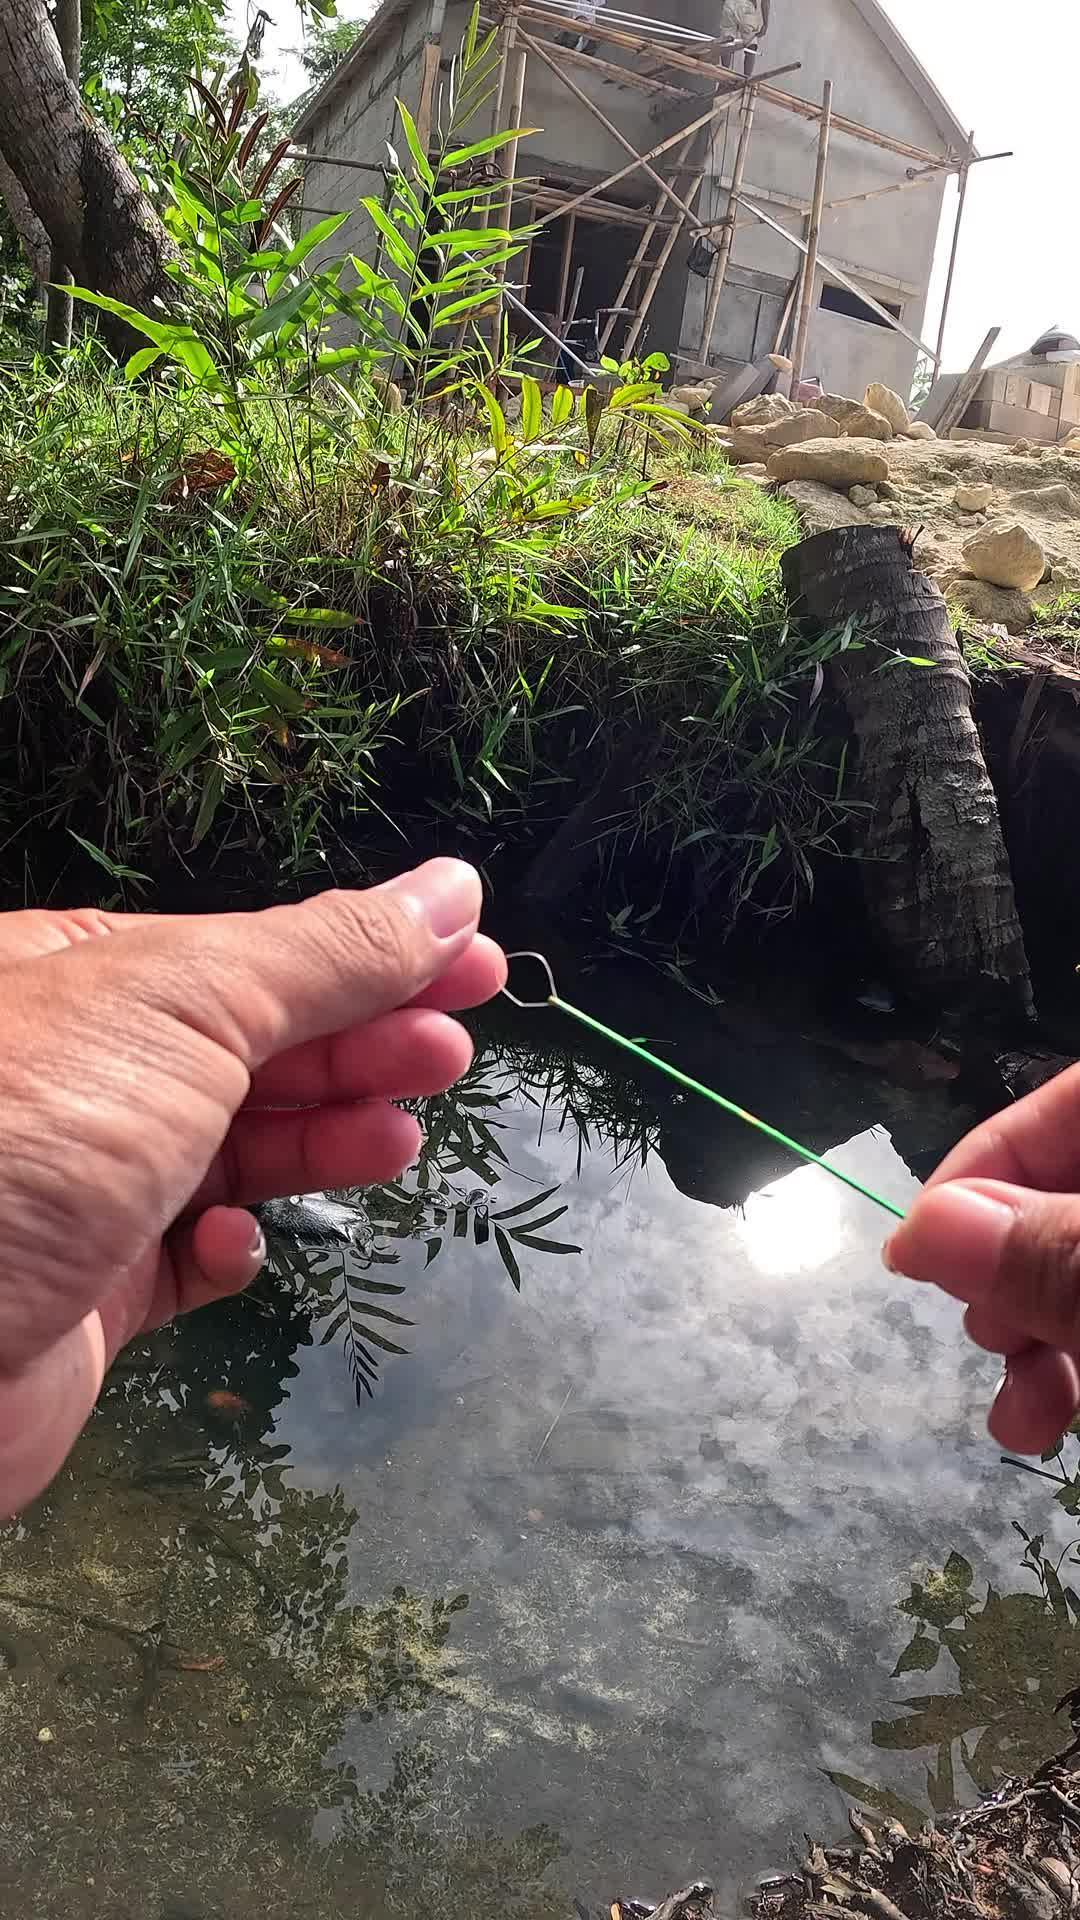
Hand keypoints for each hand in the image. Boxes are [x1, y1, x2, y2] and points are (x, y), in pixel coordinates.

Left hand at [0, 860, 504, 1515]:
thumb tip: (449, 888)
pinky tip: (244, 1241)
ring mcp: (80, 1187)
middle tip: (451, 1053)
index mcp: (81, 978)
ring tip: (398, 1137)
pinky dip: (226, 1248)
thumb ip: (325, 952)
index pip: (252, 954)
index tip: (473, 966)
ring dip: (317, 1140)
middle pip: (251, 1049)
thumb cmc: (26, 1138)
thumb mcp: (187, 1004)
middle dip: (359, 1046)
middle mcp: (78, 1075)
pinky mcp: (83, 1298)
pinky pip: (179, 1262)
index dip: (370, 955)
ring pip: (228, 1152)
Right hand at [884, 1064, 1079, 1454]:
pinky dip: (1075, 1359)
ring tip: (1016, 1417)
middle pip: (1063, 1188)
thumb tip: (924, 1226)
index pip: (1065, 1103)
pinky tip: (1042, 1421)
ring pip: (1078, 1264)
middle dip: (1005, 1269)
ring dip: (1030, 1336)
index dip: (984, 1168)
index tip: (918, 1252)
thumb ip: (1054, 1257)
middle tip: (987, 1336)